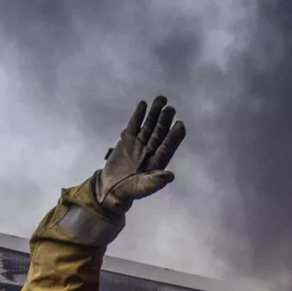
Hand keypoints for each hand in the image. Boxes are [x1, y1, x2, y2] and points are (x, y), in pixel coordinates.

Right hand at [95, 96, 185, 211]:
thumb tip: (170, 175)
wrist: (110, 189)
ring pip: (149, 126)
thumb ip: (155, 181)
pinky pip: (134, 125)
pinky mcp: (127, 140)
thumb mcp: (142, 187)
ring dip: (154, 113)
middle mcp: (151, 150)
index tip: (180, 125)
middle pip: (160, 133)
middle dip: (165, 120)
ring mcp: (139, 144)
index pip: (168, 146)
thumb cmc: (129, 191)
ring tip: (161, 99)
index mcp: (157, 162)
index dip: (174, 136)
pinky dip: (139, 115)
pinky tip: (143, 104)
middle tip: (171, 108)